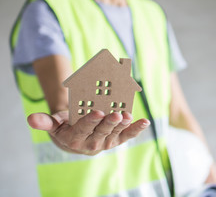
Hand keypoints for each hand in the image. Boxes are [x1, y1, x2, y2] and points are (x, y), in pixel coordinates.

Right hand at [27, 110, 149, 154]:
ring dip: (124, 125)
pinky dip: (136, 130)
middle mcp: (92, 143)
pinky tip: (144, 122)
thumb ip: (45, 122)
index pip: (83, 129)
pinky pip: (127, 136)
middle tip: (116, 114)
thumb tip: (31, 119)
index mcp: (75, 138)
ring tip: (129, 116)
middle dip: (109, 123)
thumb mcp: (54, 124)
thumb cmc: (65, 126)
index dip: (90, 121)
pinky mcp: (116, 140)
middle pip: (102, 131)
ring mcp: (106, 142)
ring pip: (116, 133)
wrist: (77, 138)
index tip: (97, 112)